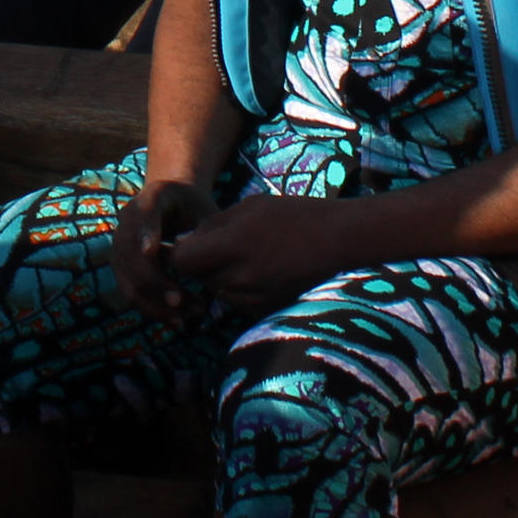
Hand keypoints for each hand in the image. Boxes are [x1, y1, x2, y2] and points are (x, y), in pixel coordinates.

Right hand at [111, 176, 212, 325]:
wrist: (175, 202)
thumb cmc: (197, 209)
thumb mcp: (206, 212)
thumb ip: (205, 233)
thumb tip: (202, 264)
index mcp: (152, 196)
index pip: (144, 213)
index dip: (146, 232)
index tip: (152, 251)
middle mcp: (128, 219)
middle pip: (131, 254)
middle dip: (155, 282)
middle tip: (183, 301)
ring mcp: (120, 243)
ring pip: (128, 279)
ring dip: (155, 302)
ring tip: (189, 314)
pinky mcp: (122, 265)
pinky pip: (130, 291)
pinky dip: (152, 309)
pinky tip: (177, 321)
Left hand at [164, 193, 363, 319]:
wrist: (338, 240)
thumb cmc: (293, 215)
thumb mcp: (248, 208)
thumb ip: (212, 226)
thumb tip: (184, 243)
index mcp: (233, 245)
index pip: (182, 261)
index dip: (179, 253)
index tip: (187, 244)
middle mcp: (239, 277)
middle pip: (198, 277)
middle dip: (201, 264)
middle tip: (220, 247)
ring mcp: (253, 297)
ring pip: (216, 290)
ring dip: (220, 276)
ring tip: (246, 256)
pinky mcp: (264, 309)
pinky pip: (236, 300)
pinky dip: (239, 288)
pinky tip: (260, 270)